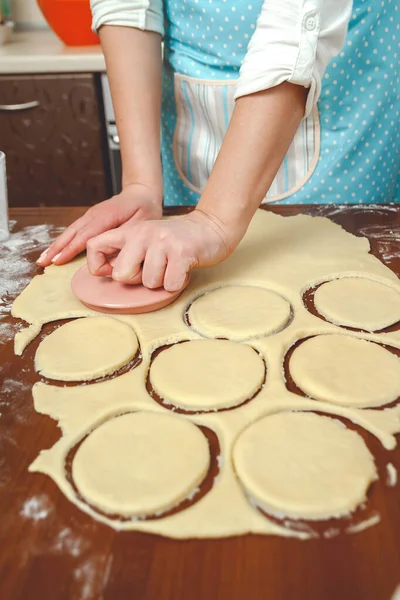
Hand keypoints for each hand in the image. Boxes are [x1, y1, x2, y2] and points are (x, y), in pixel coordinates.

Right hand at [37, 184, 161, 265]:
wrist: (141, 192)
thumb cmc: (144, 208)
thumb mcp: (142, 223)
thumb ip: (127, 239)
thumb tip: (112, 258)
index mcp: (105, 216)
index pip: (85, 235)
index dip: (71, 249)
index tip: (58, 260)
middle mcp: (94, 214)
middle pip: (72, 233)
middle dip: (57, 248)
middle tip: (43, 262)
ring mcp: (90, 215)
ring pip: (70, 231)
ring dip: (56, 245)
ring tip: (44, 258)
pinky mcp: (90, 218)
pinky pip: (74, 230)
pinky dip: (64, 240)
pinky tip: (56, 249)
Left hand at [86, 209, 234, 291]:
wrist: (211, 228)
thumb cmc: (176, 242)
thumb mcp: (147, 240)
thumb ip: (128, 252)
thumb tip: (110, 274)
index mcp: (131, 231)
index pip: (95, 246)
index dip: (97, 266)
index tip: (111, 272)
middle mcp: (143, 233)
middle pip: (121, 274)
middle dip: (137, 280)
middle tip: (153, 270)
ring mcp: (162, 242)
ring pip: (149, 282)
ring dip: (162, 282)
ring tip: (171, 267)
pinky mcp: (181, 252)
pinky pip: (170, 285)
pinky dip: (177, 284)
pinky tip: (182, 270)